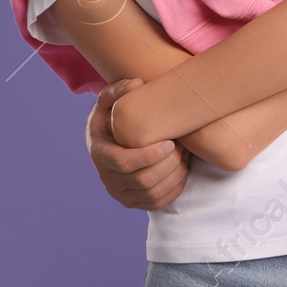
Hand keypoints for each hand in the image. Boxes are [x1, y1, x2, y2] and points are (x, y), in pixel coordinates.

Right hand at [87, 78, 189, 210]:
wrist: (112, 141)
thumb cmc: (114, 117)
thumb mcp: (109, 101)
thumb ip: (119, 90)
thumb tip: (136, 83)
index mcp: (101, 153)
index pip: (124, 163)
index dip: (149, 156)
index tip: (170, 143)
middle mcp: (108, 178)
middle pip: (142, 181)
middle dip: (168, 164)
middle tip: (183, 146)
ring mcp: (120, 193)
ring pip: (152, 193)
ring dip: (174, 175)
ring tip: (185, 155)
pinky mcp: (133, 201)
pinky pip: (157, 202)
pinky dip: (174, 188)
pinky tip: (183, 170)